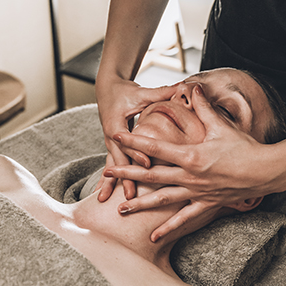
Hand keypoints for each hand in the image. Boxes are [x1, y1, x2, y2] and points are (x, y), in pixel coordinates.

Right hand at [95, 76, 177, 201]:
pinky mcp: (111, 146)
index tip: (148, 164)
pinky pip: (111, 165)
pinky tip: (103, 194)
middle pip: (118, 158)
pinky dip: (107, 180)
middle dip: (124, 177)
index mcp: (116, 123)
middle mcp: (110, 135)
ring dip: (111, 183)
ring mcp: (109, 142)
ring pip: (112, 165)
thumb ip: (162, 92)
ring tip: (107, 200)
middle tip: (130, 194)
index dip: (137, 152)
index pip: (128, 141)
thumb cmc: (127, 91)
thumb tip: (182, 86)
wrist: (107, 89)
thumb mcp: (143, 93)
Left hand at [104, 85, 281, 240]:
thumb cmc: (244, 147)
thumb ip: (204, 108)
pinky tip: (153, 237)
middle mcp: (190, 176)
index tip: (117, 135)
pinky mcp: (206, 204)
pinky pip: (184, 218)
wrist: (265, 171)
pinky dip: (169, 227)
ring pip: (163, 199)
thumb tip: (193, 88)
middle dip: (129, 172)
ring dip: (141, 204)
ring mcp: (197, 192)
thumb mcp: (221, 126)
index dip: (135, 140)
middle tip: (108, 173)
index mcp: (191, 155)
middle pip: (153, 174)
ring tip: (122, 209)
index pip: (156, 146)